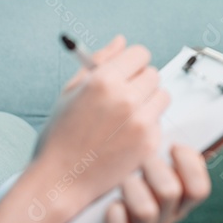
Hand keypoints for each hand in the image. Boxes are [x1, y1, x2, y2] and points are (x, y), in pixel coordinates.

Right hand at [35, 35, 169, 211]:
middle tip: (122, 98)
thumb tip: (120, 41)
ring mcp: (140, 121)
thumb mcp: (70, 92)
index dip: (131, 63)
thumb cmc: (60, 137)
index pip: (139, 53)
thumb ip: (99, 61)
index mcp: (103, 80)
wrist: (60, 181)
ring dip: (148, 102)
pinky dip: (148, 126)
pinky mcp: (149, 142)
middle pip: (153, 73)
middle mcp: (125, 98)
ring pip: (161, 96)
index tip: (124, 73)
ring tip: (125, 117)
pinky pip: (159, 121)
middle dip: (139, 82)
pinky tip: (126, 137)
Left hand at [103, 145, 210, 222]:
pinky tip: (108, 205)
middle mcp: (165, 220)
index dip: (190, 165)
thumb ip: (184, 152)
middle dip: (153, 167)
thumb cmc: (126, 182)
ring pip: (146, 212)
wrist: (85, 214)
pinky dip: (114, 216)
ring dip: (130, 188)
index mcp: (179, 201)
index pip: (199, 189)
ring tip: (120, 179)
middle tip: (140, 158)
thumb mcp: (156, 163)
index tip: (173, 146)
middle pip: (171, 193)